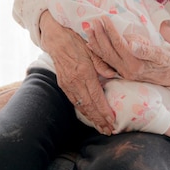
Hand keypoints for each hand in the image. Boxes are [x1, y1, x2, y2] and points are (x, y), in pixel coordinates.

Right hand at [39, 11, 115, 134]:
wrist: (56, 38)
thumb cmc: (76, 41)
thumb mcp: (92, 49)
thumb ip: (102, 63)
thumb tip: (113, 75)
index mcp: (84, 72)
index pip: (96, 96)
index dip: (104, 111)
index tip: (113, 121)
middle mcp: (75, 81)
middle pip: (89, 106)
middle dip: (100, 120)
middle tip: (109, 131)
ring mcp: (67, 84)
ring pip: (81, 106)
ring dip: (92, 118)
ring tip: (102, 128)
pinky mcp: (63, 85)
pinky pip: (74, 102)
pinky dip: (83, 111)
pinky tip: (90, 116)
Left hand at [87, 16, 169, 86]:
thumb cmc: (168, 62)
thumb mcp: (161, 54)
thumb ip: (146, 50)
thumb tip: (131, 44)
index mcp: (135, 64)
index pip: (118, 44)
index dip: (110, 30)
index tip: (103, 18)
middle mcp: (126, 70)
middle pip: (108, 51)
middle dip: (100, 35)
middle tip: (93, 21)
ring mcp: (124, 72)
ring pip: (106, 57)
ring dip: (96, 43)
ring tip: (89, 30)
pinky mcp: (123, 72)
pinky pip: (107, 62)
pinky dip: (98, 53)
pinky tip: (91, 46)